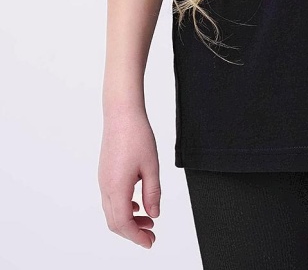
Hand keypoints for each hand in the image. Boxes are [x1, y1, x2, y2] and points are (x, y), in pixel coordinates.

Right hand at [98, 107, 161, 247]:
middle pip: (115, 222)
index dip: (137, 236)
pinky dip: (124, 208)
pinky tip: (138, 205)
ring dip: (129, 220)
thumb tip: (154, 214)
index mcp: (117, 187)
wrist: (121, 114)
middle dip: (133, 232)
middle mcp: (106, 187)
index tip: (150, 242)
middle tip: (151, 235)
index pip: (124, 223)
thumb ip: (153, 193)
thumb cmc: (137, 135)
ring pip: (112, 212)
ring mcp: (103, 180)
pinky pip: (111, 199)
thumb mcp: (152, 166)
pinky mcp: (105, 174)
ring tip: (149, 220)